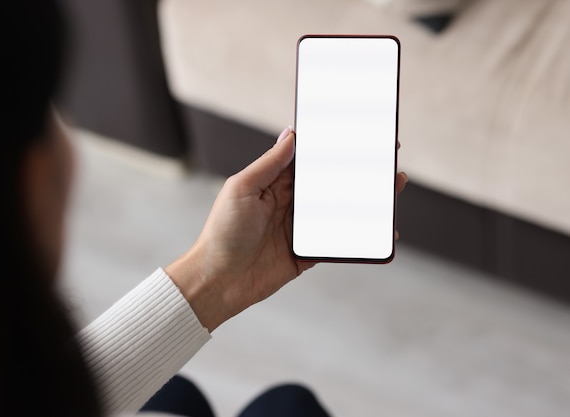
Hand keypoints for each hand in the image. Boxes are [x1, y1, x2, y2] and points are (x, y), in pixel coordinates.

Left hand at [166, 129, 407, 331]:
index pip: (308, 158)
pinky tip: (383, 228)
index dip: (331, 145)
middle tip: (386, 154)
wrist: (218, 281)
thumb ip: (269, 163)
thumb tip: (291, 134)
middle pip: (330, 181)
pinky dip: (361, 235)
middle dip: (357, 168)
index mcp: (274, 182)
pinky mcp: (307, 252)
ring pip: (339, 208)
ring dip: (366, 198)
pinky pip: (339, 240)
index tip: (356, 130)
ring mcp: (300, 227)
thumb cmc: (222, 232)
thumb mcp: (241, 188)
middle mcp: (290, 202)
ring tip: (394, 184)